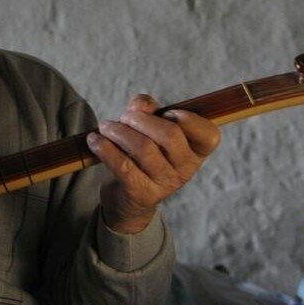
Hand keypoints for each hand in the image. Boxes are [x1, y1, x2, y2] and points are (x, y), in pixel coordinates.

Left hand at [85, 93, 220, 233]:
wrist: (128, 199)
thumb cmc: (143, 154)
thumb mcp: (150, 130)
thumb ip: (148, 110)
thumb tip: (142, 105)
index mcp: (196, 152)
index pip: (209, 134)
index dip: (188, 118)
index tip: (166, 113)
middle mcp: (186, 169)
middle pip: (170, 134)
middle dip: (141, 119)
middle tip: (125, 118)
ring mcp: (165, 184)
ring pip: (143, 148)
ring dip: (118, 131)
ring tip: (106, 127)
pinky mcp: (141, 193)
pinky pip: (122, 166)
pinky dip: (104, 147)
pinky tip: (94, 140)